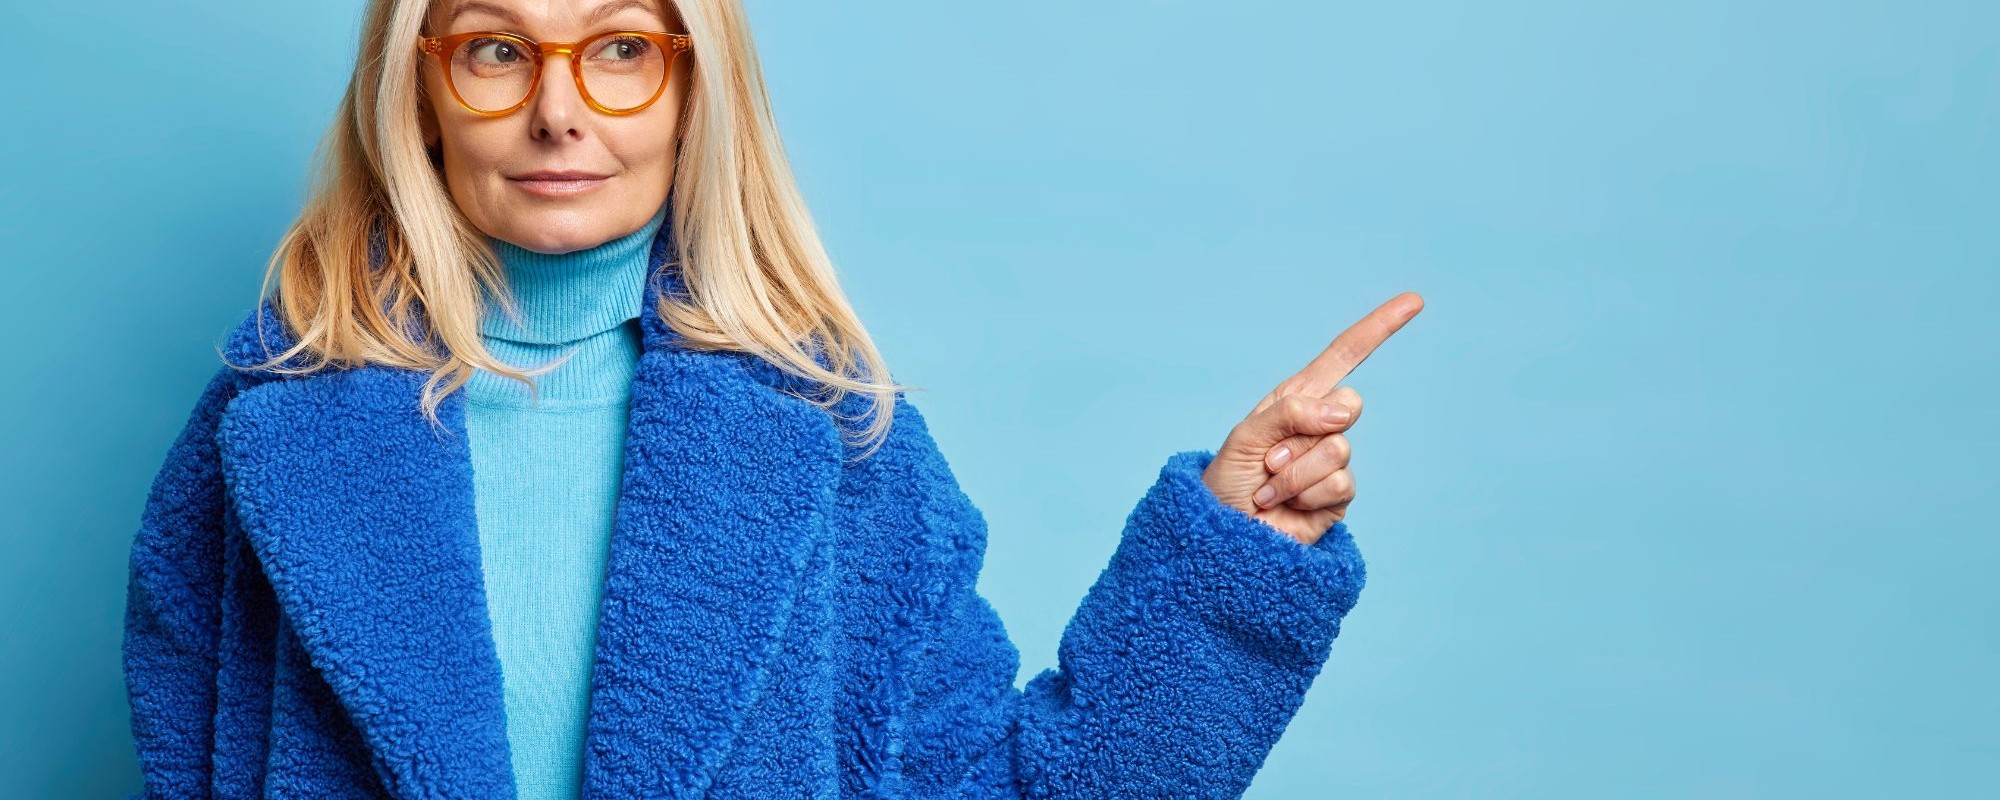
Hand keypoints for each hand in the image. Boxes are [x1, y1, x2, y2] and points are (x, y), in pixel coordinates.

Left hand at [1202, 292, 1422, 544]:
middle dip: (1304, 432)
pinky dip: (1303, 495)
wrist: (1225, 531)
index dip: (1379, 328)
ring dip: (1294, 472)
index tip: (1414, 301)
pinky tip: (1285, 505)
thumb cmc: (1227, 481)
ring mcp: (1333, 461)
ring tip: (1269, 486)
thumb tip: (1343, 413)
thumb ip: (1291, 413)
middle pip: (1349, 405)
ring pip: (1338, 450)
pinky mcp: (1338, 496)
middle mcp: (1320, 425)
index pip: (1345, 355)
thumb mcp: (1246, 436)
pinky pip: (1337, 484)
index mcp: (1297, 398)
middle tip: (1270, 458)